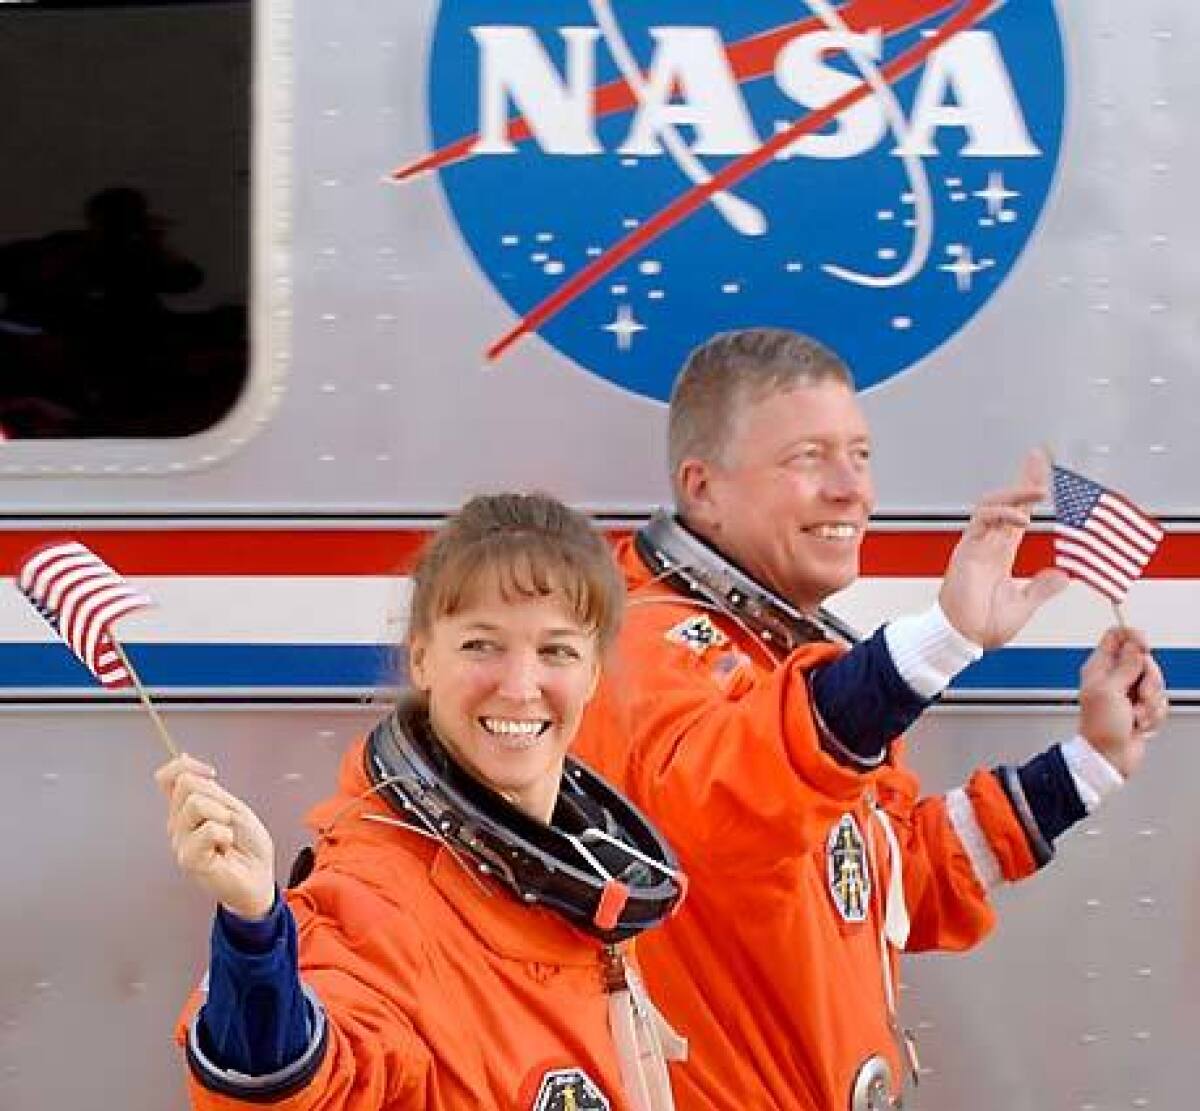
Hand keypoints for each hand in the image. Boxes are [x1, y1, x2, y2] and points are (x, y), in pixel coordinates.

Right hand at [155, 754, 276, 920]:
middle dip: (217, 796)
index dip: (187, 766)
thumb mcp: (231, 806)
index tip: (211, 773)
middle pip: (186, 785)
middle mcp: (178, 824)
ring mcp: (181, 842)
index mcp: (186, 810)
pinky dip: (225, 834)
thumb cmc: (247, 845)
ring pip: (195, 804)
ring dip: (223, 816)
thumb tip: (183, 757)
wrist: (259, 875)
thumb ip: (207, 788)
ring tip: (227, 836)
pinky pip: (207, 829)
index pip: (168, 777)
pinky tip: (225, 848)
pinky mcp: (188, 859)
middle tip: (228, 820)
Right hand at [938, 449, 1068, 648]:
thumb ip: (1041, 588)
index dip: (1029, 495)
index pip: (1018, 516)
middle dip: (1022, 479)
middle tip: (1039, 459)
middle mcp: (986, 545)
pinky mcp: (967, 550)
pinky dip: (1002, 514)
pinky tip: (1021, 517)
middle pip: (1006, 501)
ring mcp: (975, 545)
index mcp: (999, 555)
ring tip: (1039, 488)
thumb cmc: (981, 626)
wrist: (961, 638)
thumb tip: (1064, 575)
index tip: (1043, 475)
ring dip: (1016, 493)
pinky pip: (982, 521)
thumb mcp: (1023, 606)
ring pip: (992, 505)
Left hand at [1079, 626, 1167, 777]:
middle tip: (1138, 695)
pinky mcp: (1142, 708)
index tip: (1145, 648)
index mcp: (1100, 667)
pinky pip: (1160, 703)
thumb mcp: (1109, 691)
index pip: (1117, 635)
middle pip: (1145, 660)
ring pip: (1156, 683)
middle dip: (1149, 680)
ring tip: (1135, 715)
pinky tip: (1139, 724)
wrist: (1109, 757)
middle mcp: (1115, 677)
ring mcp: (1130, 693)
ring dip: (1151, 703)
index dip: (1134, 636)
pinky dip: (1153, 715)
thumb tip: (1135, 644)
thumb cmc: (1100, 727)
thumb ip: (1124, 666)